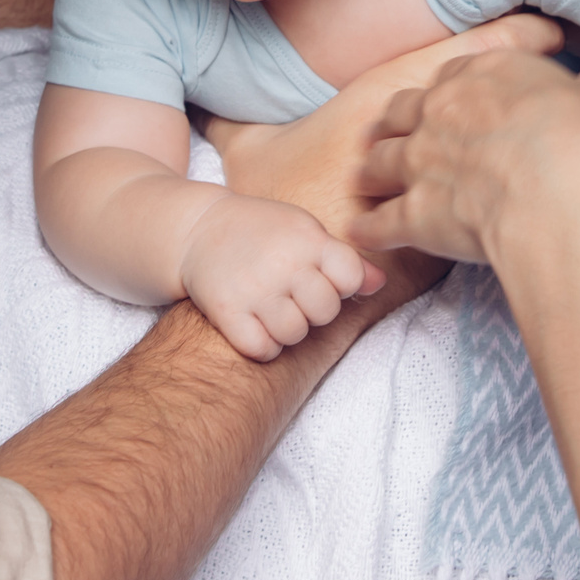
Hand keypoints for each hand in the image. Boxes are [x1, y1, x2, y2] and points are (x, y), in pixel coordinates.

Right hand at [179, 192, 383, 360]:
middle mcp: (283, 263)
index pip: (351, 278)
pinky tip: (255, 324)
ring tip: (274, 309)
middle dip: (315, 309)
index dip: (342, 285)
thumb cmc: (263, 231)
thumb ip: (345, 259)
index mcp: (308, 239)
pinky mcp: (226, 311)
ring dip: (288, 329)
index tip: (322, 278)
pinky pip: (261, 349)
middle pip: (326, 311)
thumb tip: (380, 284)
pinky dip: (262, 344)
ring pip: (295, 334)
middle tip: (294, 296)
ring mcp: (253, 289)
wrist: (199, 229)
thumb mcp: (305, 232)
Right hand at [203, 14, 565, 239]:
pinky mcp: (443, 231)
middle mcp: (418, 137)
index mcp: (383, 101)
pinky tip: (564, 199)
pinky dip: (534, 202)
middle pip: (496, 97)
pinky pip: (499, 210)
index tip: (550, 29)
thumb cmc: (266, 202)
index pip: (457, 59)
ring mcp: (436, 186)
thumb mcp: (249, 147)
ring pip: (504, 150)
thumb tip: (216, 105)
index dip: (508, 40)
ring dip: (547, 135)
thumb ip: (241, 119)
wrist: (278, 267)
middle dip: (544, 80)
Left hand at [347, 48, 579, 263]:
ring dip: (371, 171)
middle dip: (394, 124)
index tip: (451, 104)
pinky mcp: (413, 213)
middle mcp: (439, 109)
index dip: (449, 91)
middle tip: (393, 136)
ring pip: (377, 161)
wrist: (561, 192)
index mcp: (482, 73)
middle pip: (399, 111)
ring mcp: (419, 161)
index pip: (451, 75)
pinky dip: (368, 231)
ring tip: (366, 181)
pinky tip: (360, 236)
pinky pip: (378, 223)